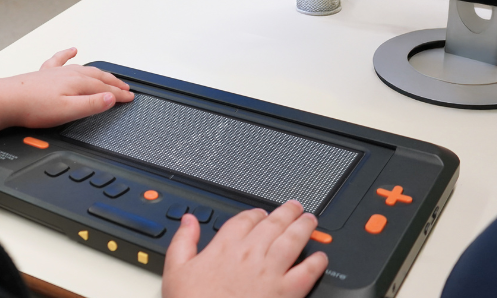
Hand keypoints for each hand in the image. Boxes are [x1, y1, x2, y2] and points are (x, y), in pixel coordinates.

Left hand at [0, 48, 135, 129]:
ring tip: (109, 75)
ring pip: (84, 69)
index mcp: (77, 83)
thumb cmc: (33, 107)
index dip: (119, 95)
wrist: (6, 99)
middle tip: (126, 89)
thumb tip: (111, 98)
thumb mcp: (67, 111)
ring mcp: (56, 72)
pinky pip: (60, 59)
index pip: (105, 89)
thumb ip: (91, 105)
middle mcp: (68, 74)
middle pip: (98, 77)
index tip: (130, 98)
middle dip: (114, 83)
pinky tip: (72, 50)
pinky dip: (68, 54)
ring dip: (99, 72)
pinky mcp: (43, 74)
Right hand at [163, 201, 328, 297]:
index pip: (245, 220)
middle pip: (273, 224)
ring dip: (304, 228)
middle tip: (296, 207)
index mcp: (225, 247)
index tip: (261, 212)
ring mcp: (271, 272)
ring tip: (311, 220)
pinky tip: (321, 257)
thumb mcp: (176, 269)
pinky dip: (317, 262)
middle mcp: (251, 254)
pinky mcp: (286, 292)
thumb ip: (183, 240)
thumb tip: (188, 221)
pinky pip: (307, 272)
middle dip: (287, 213)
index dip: (256, 213)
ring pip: (293, 241)